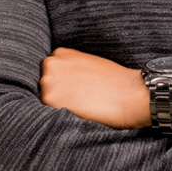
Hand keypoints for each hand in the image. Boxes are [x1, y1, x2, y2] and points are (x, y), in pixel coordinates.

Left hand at [40, 47, 161, 128]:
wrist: (128, 93)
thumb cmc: (114, 81)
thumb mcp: (88, 64)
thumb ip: (70, 69)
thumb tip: (62, 82)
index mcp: (60, 54)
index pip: (49, 74)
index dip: (60, 85)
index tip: (73, 91)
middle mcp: (50, 64)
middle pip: (43, 86)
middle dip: (56, 95)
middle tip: (77, 101)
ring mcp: (48, 81)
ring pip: (44, 100)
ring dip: (57, 106)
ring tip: (79, 107)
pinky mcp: (50, 99)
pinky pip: (47, 113)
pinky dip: (59, 116)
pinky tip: (77, 113)